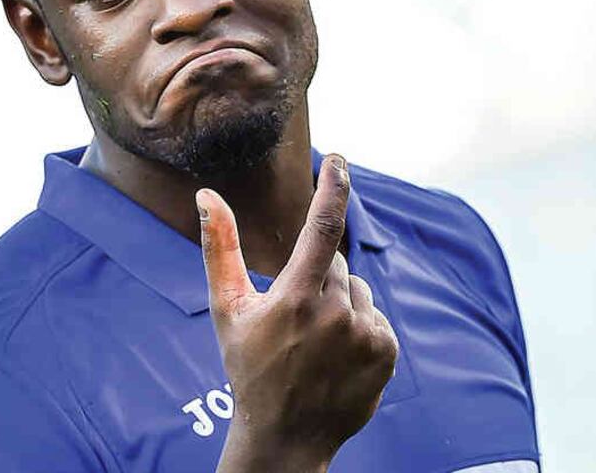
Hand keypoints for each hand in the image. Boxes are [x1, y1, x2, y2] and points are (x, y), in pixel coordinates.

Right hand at [197, 154, 398, 472]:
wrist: (285, 436)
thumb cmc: (248, 368)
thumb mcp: (227, 309)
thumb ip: (219, 248)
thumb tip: (208, 194)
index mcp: (296, 298)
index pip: (323, 225)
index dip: (333, 185)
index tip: (337, 159)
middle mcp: (336, 314)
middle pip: (335, 264)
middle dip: (317, 278)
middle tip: (294, 318)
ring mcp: (366, 335)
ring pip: (356, 290)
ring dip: (339, 303)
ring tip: (314, 342)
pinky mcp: (387, 352)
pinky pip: (375, 317)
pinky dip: (359, 327)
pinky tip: (335, 355)